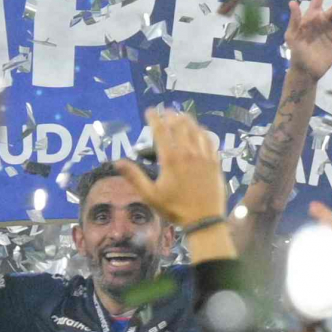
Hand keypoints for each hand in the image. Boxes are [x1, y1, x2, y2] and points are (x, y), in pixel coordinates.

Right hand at [110, 109, 227, 228]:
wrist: (204, 220)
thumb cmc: (174, 209)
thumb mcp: (150, 195)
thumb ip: (134, 176)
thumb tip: (117, 162)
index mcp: (170, 159)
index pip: (160, 130)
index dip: (154, 118)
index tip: (149, 111)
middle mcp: (188, 153)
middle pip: (179, 125)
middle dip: (171, 115)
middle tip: (165, 111)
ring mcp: (203, 156)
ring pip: (196, 129)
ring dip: (187, 120)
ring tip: (181, 116)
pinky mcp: (214, 162)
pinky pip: (209, 140)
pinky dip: (202, 131)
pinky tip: (199, 131)